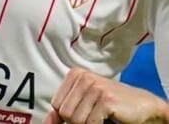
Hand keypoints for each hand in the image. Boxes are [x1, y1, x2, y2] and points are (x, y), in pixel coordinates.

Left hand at [43, 68, 168, 123]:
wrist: (144, 106)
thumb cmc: (113, 104)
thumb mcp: (85, 102)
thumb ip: (65, 108)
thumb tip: (47, 119)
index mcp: (75, 74)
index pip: (56, 104)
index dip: (66, 116)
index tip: (82, 115)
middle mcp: (84, 77)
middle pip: (64, 112)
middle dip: (77, 121)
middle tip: (94, 116)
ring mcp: (95, 87)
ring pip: (75, 119)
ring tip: (101, 117)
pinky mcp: (106, 99)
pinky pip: (90, 123)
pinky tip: (108, 119)